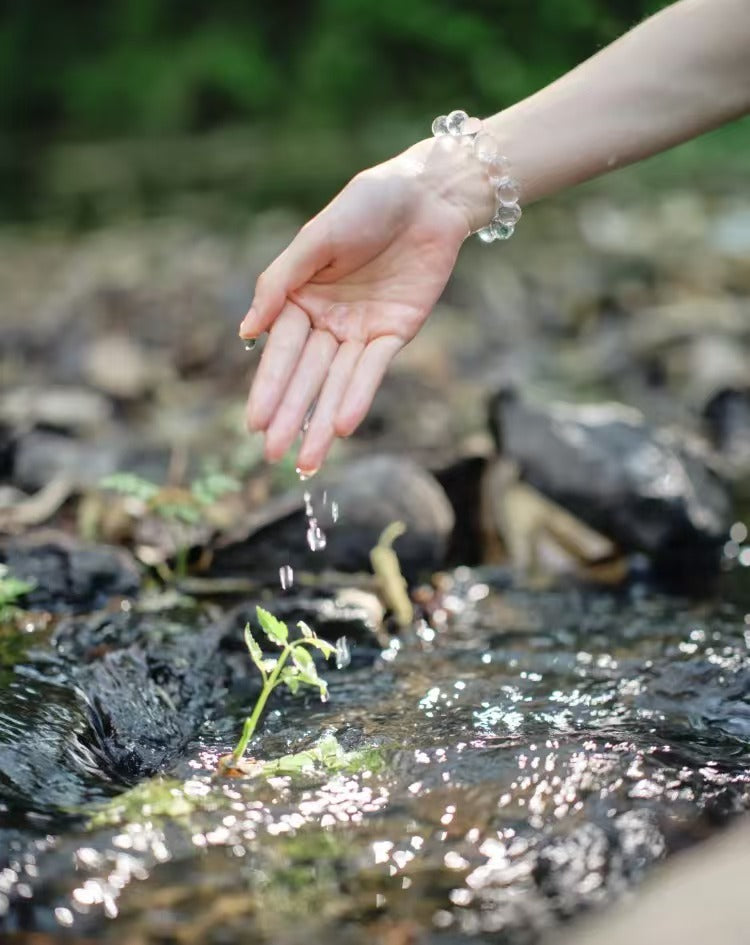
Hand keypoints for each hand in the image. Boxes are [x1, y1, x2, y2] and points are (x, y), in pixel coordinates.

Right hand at [239, 139, 489, 472]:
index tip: (254, 423)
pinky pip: (373, 370)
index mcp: (300, 298)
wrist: (428, 195)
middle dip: (290, 416)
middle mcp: (327, 320)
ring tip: (306, 460)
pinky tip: (343, 425)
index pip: (280, 351)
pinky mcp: (395, 333)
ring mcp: (361, 330)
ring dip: (322, 421)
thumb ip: (281, 282)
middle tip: (272, 456)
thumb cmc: (367, 205)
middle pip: (306, 376)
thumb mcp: (316, 237)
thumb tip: (246, 331)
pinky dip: (359, 395)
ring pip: (338, 383)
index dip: (269, 387)